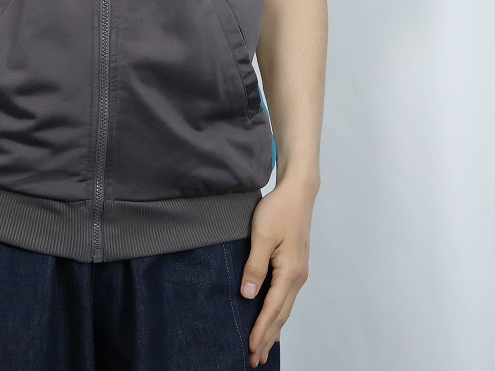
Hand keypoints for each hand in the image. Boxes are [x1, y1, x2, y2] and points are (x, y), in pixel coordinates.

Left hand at [240, 177, 317, 366]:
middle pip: (281, 314)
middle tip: (254, 360)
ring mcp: (298, 272)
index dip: (261, 329)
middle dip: (268, 337)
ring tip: (263, 347)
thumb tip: (248, 295)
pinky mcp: (295, 266)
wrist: (298, 193)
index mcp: (290, 272)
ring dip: (273, 328)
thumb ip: (255, 266)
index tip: (250, 348)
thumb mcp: (262, 236)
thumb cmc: (279, 210)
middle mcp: (297, 277)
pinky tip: (272, 318)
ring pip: (284, 307)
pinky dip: (278, 313)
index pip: (272, 308)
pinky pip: (285, 297)